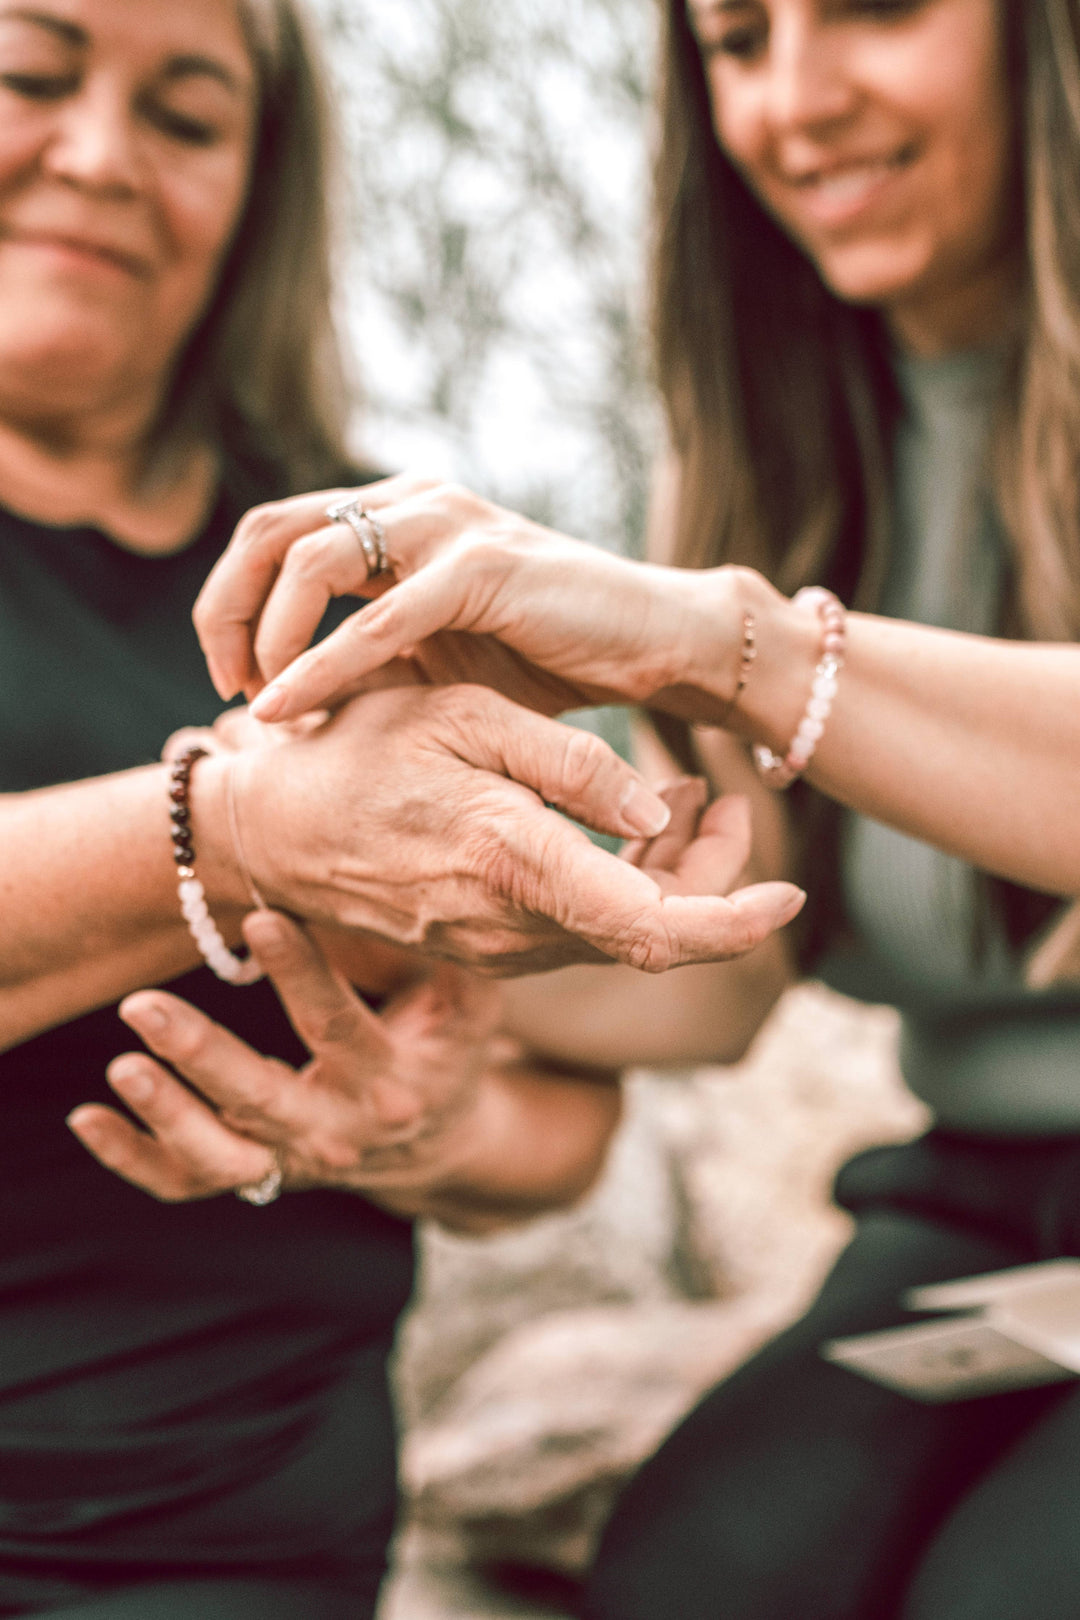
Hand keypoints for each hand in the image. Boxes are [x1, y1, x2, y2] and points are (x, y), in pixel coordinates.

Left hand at [67, 911, 506, 1203]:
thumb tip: (382, 876)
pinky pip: (186, 1182)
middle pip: (264, 1099)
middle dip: (202, 1055)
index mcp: (392, 1080)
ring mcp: (293, 1160)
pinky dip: (132, 1158)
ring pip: (221, 1154)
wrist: (437, 1139)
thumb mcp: (459, 996)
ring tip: (119, 1064)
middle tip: (141, 1006)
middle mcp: (338, 1129)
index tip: (258, 920)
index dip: (301, 973)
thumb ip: (426, 947)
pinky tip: (86, 1117)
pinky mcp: (257, 1175)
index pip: (338, 1025)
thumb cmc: (444, 1040)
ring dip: (166, 1114)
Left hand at [192, 477, 745, 723]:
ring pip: (308, 560)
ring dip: (267, 637)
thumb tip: (279, 695)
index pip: (273, 532)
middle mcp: (410, 501)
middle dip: (226, 611)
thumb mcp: (435, 654)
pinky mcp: (481, 568)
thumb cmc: (546, 657)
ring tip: (261, 701)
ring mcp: (446, 525)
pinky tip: (290, 708)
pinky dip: (321, 667)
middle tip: (228, 683)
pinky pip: (377, 619)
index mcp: (394, 512)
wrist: (651, 643)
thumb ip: (367, 653)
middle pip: (268, 531)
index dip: (231, 601)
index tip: (233, 676)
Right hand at [226, 684, 804, 973]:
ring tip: (691, 798)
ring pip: (616, 935)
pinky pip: (574, 930)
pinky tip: (629, 831)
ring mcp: (496, 949)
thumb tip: (657, 814)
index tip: (790, 895)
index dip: (731, 920)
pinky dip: (619, 888)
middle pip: (650, 935)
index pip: (651, 928)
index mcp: (514, 865)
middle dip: (712, 879)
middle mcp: (511, 928)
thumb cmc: (359, 754)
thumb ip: (566, 766)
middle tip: (730, 800)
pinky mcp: (485, 947)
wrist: (272, 832)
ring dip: (668, 880)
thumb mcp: (462, 721)